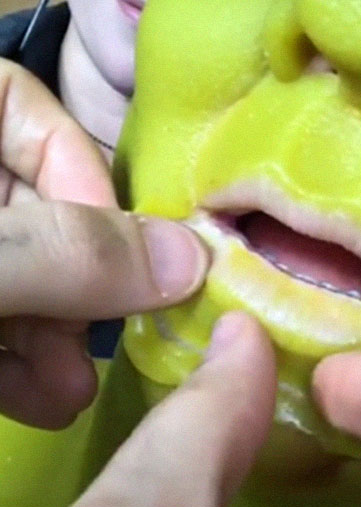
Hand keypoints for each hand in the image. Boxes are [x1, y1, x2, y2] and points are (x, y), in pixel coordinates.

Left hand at [0, 58, 208, 426]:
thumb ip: (70, 255)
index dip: (72, 167)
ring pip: (11, 274)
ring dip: (50, 338)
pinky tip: (37, 405)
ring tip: (67, 395)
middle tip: (93, 345)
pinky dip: (12, 364)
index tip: (102, 252)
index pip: (18, 101)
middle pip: (29, 204)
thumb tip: (195, 259)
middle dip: (71, 284)